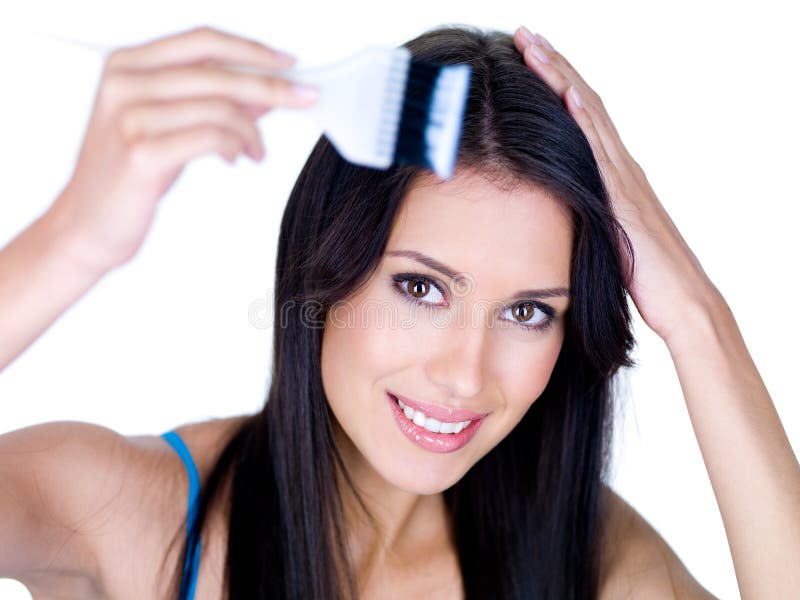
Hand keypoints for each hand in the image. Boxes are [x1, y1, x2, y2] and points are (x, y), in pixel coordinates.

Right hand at [48, 25, 318, 271]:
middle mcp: (125, 83)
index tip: (288, 63)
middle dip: (272, 86)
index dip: (252, 49)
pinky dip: (236, 146)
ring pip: (220, 107)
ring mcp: (130, 117)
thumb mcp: (170, 127)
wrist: (87, 225)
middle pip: (219, 73)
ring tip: (256, 151)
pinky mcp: (141, 152)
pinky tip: (237, 157)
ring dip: (252, 130)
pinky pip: (212, 137)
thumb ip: (212, 102)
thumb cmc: (127, 174)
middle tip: (306, 99)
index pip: (203, 41)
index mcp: (127, 65)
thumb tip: (265, 88)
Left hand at [513, 26, 721, 342]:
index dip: (556, 85)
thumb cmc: (644, 280)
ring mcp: (625, 179)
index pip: (581, 118)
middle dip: (554, 67)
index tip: (528, 57)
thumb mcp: (604, 239)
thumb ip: (582, 217)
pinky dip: (582, 119)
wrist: (683, 303)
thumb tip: (549, 214)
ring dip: (560, 78)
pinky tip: (564, 94)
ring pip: (588, 116)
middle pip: (583, 104)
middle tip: (523, 34)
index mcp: (614, 176)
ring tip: (533, 46)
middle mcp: (621, 167)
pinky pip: (600, 151)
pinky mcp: (624, 198)